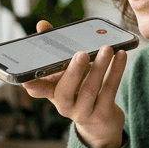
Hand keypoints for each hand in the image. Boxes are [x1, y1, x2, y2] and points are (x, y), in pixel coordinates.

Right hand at [22, 20, 127, 147]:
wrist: (100, 122)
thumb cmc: (80, 89)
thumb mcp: (66, 72)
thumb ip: (55, 48)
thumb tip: (42, 25)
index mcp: (52, 93)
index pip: (37, 91)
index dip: (32, 85)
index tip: (27, 79)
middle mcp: (65, 106)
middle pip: (66, 91)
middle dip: (73, 71)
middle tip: (81, 53)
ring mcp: (83, 112)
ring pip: (90, 90)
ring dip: (99, 67)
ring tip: (107, 49)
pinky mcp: (102, 114)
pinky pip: (109, 91)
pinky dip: (116, 71)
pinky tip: (121, 55)